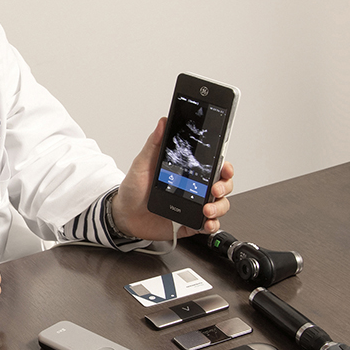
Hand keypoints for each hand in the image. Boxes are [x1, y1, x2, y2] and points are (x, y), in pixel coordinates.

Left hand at [110, 117, 235, 239]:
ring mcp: (194, 207)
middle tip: (214, 189)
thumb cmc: (134, 189)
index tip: (225, 168)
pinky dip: (211, 226)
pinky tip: (206, 223)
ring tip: (207, 210)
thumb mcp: (142, 164)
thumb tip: (163, 122)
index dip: (225, 167)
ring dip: (219, 207)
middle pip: (223, 186)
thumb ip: (154, 144)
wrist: (123, 214)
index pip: (214, 167)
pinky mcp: (189, 224)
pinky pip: (208, 226)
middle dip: (224, 186)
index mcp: (187, 173)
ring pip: (220, 206)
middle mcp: (195, 189)